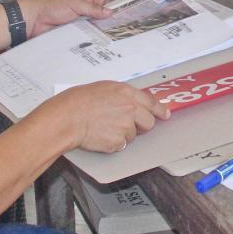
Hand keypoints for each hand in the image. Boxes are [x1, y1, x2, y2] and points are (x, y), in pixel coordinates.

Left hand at [21, 0, 108, 36]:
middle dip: (105, 23)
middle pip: (98, 18)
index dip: (111, 9)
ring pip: (92, 29)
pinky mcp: (72, 35)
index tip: (121, 15)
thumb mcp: (74, 4)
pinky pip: (83, 38)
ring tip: (106, 38)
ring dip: (96, 33)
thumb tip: (108, 11)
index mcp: (82, 0)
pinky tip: (92, 43)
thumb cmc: (48, 7)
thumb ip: (91, 8)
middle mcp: (80, 12)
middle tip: (116, 29)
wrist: (33, 21)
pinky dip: (87, 40)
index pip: (101, 4)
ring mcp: (76, 24)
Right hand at [43, 80, 169, 153]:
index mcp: (126, 92)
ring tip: (104, 127)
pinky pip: (120, 145)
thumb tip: (130, 101)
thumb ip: (121, 95)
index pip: (151, 102)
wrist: (67, 118)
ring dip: (122, 134)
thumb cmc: (77, 101)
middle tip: (128, 125)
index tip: (165, 114)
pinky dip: (112, 143)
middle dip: (141, 125)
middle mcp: (130, 109)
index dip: (160, 110)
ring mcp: (125, 126)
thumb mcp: (102, 88)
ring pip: (133, 135)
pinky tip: (100, 135)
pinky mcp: (118, 142)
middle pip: (148, 122)